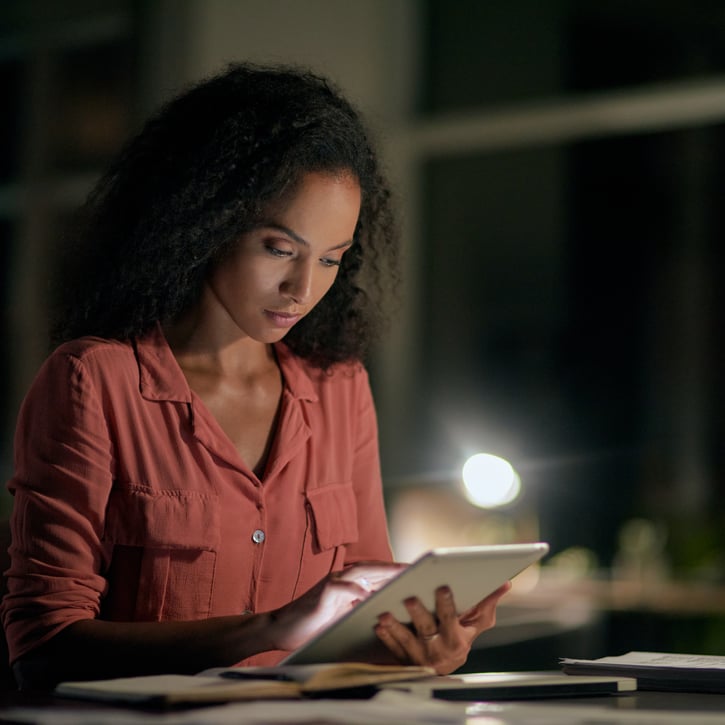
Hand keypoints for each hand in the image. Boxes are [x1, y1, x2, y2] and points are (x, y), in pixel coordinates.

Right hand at [268, 562, 406, 652]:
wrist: (281, 628)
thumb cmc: (313, 624)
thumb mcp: (342, 616)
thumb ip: (360, 608)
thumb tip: (386, 610)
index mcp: (349, 585)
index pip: (376, 574)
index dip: (395, 572)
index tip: (417, 572)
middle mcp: (342, 579)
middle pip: (373, 569)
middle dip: (395, 568)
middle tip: (417, 568)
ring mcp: (331, 584)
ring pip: (360, 573)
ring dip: (381, 572)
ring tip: (400, 573)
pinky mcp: (321, 594)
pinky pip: (339, 589)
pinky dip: (353, 590)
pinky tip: (366, 592)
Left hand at [373, 581, 511, 674]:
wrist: (443, 667)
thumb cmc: (460, 638)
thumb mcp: (476, 624)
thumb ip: (486, 604)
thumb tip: (504, 583)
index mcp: (456, 638)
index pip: (451, 618)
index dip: (447, 604)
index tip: (443, 587)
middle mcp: (437, 648)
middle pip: (426, 628)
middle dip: (418, 613)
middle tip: (409, 597)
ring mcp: (419, 655)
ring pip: (406, 640)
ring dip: (395, 627)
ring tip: (385, 615)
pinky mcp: (404, 659)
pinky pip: (393, 649)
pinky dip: (386, 637)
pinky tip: (379, 625)